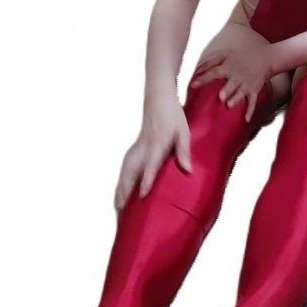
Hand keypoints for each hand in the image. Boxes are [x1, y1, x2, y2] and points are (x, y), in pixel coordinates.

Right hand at [114, 91, 191, 211]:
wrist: (159, 98)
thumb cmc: (173, 115)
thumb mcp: (183, 131)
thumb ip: (184, 151)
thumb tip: (188, 170)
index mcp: (158, 143)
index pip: (151, 164)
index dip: (147, 179)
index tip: (143, 194)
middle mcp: (144, 146)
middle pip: (132, 169)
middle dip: (126, 188)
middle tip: (122, 208)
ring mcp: (138, 146)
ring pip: (125, 168)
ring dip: (121, 186)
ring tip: (118, 206)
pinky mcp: (135, 147)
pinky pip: (126, 165)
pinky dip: (121, 179)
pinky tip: (120, 191)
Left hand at [190, 45, 272, 122]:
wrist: (263, 58)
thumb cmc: (241, 57)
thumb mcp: (225, 55)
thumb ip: (210, 62)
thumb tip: (196, 71)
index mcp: (228, 68)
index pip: (214, 73)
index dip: (203, 79)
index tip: (193, 85)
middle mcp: (237, 76)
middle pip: (231, 84)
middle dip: (226, 90)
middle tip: (221, 97)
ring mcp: (246, 84)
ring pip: (241, 93)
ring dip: (236, 99)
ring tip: (229, 105)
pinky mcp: (254, 90)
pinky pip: (253, 101)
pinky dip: (250, 110)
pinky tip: (246, 119)